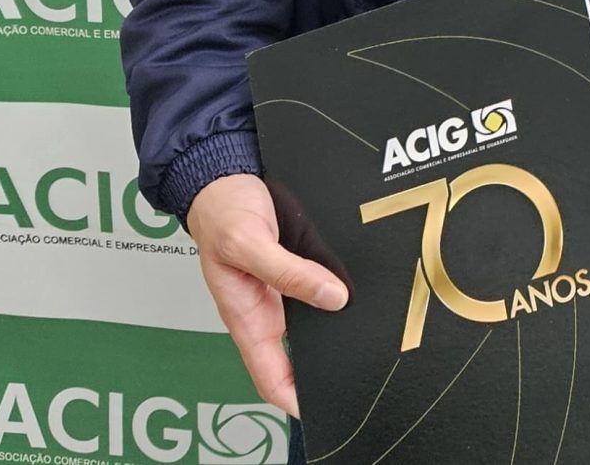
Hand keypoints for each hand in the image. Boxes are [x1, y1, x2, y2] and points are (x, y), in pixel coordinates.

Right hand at [184, 173, 350, 416]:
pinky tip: (358, 296)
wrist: (222, 178)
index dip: (295, 400)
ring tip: (368, 339)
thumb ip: (288, 273)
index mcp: (246, 317)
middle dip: (324, 369)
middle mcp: (265, 310)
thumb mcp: (250, 243)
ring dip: (334, 331)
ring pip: (312, 324)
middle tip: (362, 374)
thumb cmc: (221, 213)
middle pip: (296, 358)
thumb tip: (332, 297)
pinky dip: (337, 296)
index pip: (270, 377)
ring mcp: (280, 292)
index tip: (324, 410)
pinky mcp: (294, 270)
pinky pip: (318, 290)